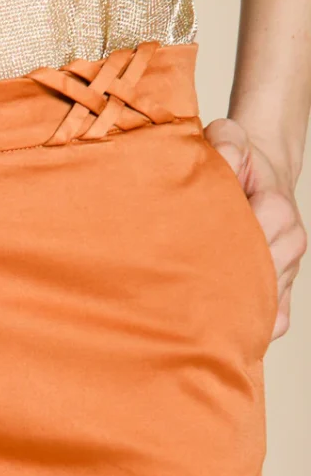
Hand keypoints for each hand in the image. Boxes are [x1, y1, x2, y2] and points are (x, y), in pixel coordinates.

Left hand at [204, 117, 305, 341]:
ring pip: (266, 304)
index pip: (254, 241)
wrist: (263, 172)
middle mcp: (289, 242)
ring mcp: (289, 268)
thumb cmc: (240, 161)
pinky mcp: (284, 288)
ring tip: (198, 322)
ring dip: (234, 313)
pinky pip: (276, 321)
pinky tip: (227, 336)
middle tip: (186, 303)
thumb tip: (222, 159)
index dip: (221, 255)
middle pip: (259, 280)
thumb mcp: (231, 139)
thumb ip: (226, 143)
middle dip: (224, 291)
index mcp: (277, 209)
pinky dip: (255, 331)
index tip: (191, 264)